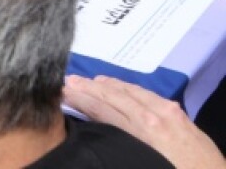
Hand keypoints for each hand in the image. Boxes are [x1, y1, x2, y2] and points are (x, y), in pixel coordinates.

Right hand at [63, 75, 225, 168]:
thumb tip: (101, 132)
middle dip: (89, 87)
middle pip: (114, 96)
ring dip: (107, 85)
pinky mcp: (179, 114)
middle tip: (67, 81)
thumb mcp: (144, 163)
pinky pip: (148, 94)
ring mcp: (168, 112)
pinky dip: (129, 88)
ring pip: (131, 91)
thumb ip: (122, 144)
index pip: (103, 109)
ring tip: (88, 81)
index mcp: (142, 130)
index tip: (63, 92)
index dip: (81, 99)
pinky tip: (121, 87)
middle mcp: (153, 116)